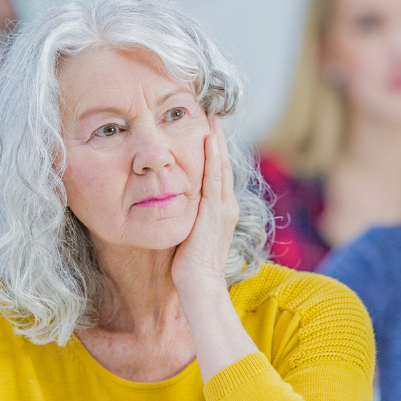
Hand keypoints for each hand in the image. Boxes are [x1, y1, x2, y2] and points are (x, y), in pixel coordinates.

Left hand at [172, 113, 238, 309]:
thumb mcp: (189, 234)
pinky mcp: (215, 213)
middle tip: (214, 114)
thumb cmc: (190, 267)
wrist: (200, 287)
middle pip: (223, 165)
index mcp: (222, 211)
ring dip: (218, 141)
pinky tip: (209, 140)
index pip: (218, 174)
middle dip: (219, 139)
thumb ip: (187, 218)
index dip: (216, 151)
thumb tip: (172, 205)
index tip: (209, 129)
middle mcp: (227, 206)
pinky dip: (213, 158)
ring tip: (213, 119)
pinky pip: (214, 178)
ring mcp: (223, 209)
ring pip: (221, 167)